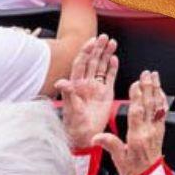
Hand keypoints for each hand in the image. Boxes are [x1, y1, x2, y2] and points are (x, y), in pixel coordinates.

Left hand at [56, 35, 117, 149]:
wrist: (85, 136)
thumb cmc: (75, 124)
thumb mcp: (71, 109)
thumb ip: (68, 94)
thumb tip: (60, 82)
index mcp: (76, 84)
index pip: (81, 63)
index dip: (86, 52)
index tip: (91, 41)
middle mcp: (86, 83)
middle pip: (92, 61)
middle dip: (98, 48)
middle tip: (104, 37)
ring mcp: (96, 87)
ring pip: (102, 67)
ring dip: (106, 54)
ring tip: (112, 42)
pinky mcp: (106, 93)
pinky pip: (110, 77)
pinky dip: (113, 68)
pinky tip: (115, 59)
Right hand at [94, 70, 167, 174]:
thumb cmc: (133, 170)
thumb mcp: (118, 159)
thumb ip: (109, 144)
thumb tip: (96, 137)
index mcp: (137, 136)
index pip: (137, 112)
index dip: (136, 97)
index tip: (135, 84)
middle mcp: (149, 131)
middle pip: (149, 105)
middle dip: (148, 87)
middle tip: (147, 73)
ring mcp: (156, 129)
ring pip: (157, 105)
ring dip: (156, 89)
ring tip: (155, 76)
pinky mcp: (160, 130)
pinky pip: (162, 112)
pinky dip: (161, 99)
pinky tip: (160, 91)